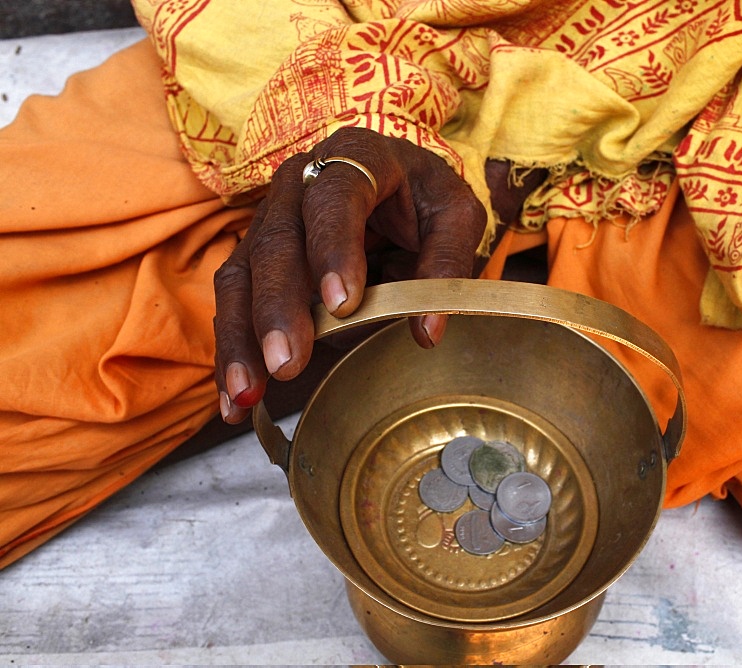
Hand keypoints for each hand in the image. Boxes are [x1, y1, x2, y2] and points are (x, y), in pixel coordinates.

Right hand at [213, 127, 488, 423]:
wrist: (403, 184)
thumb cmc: (428, 200)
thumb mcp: (456, 217)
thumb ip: (447, 263)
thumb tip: (427, 331)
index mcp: (357, 157)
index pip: (336, 198)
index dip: (334, 248)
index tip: (342, 304)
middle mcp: (301, 182)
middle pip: (277, 240)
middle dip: (278, 307)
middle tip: (288, 362)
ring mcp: (270, 218)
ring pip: (242, 273)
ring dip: (242, 337)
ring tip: (248, 392)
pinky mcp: (256, 256)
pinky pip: (234, 301)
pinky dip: (234, 351)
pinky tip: (235, 398)